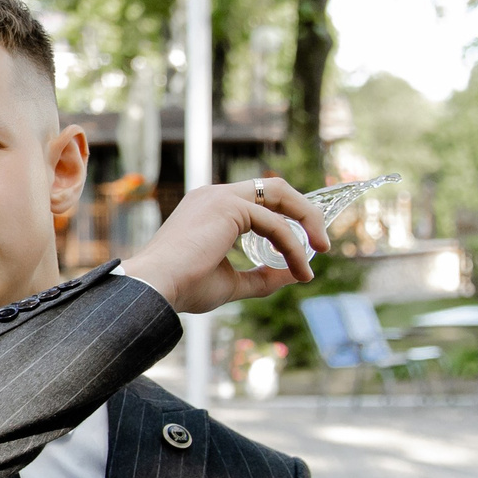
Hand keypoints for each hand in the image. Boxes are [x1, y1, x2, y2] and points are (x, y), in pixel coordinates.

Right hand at [118, 178, 328, 311]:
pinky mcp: (228, 207)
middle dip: (304, 213)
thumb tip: (296, 273)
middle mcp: (215, 195)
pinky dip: (292, 246)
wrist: (155, 288)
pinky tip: (298, 267)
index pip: (260, 201)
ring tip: (320, 250)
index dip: (287, 218)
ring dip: (307, 221)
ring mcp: (221, 197)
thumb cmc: (183, 287)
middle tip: (322, 244)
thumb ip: (262, 277)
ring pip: (280, 195)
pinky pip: (275, 225)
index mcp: (210, 208)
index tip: (305, 246)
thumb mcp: (232, 282)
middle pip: (275, 189)